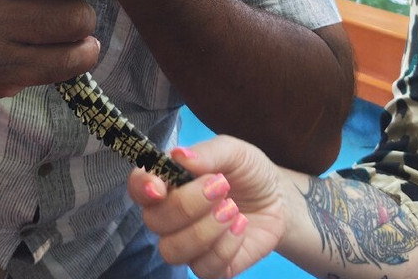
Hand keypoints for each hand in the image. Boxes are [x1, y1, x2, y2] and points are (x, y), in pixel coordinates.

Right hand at [127, 136, 286, 278]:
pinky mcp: (209, 267)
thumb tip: (179, 155)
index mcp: (168, 182)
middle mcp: (169, 216)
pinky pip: (203, 269)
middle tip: (221, 187)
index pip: (138, 188)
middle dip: (187, 205)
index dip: (142, 189)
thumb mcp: (234, 151)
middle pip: (155, 221)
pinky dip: (225, 247)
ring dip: (204, 230)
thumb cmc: (248, 171)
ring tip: (232, 209)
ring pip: (172, 250)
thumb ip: (208, 152)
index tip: (159, 187)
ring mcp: (187, 244)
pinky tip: (240, 228)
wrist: (278, 200)